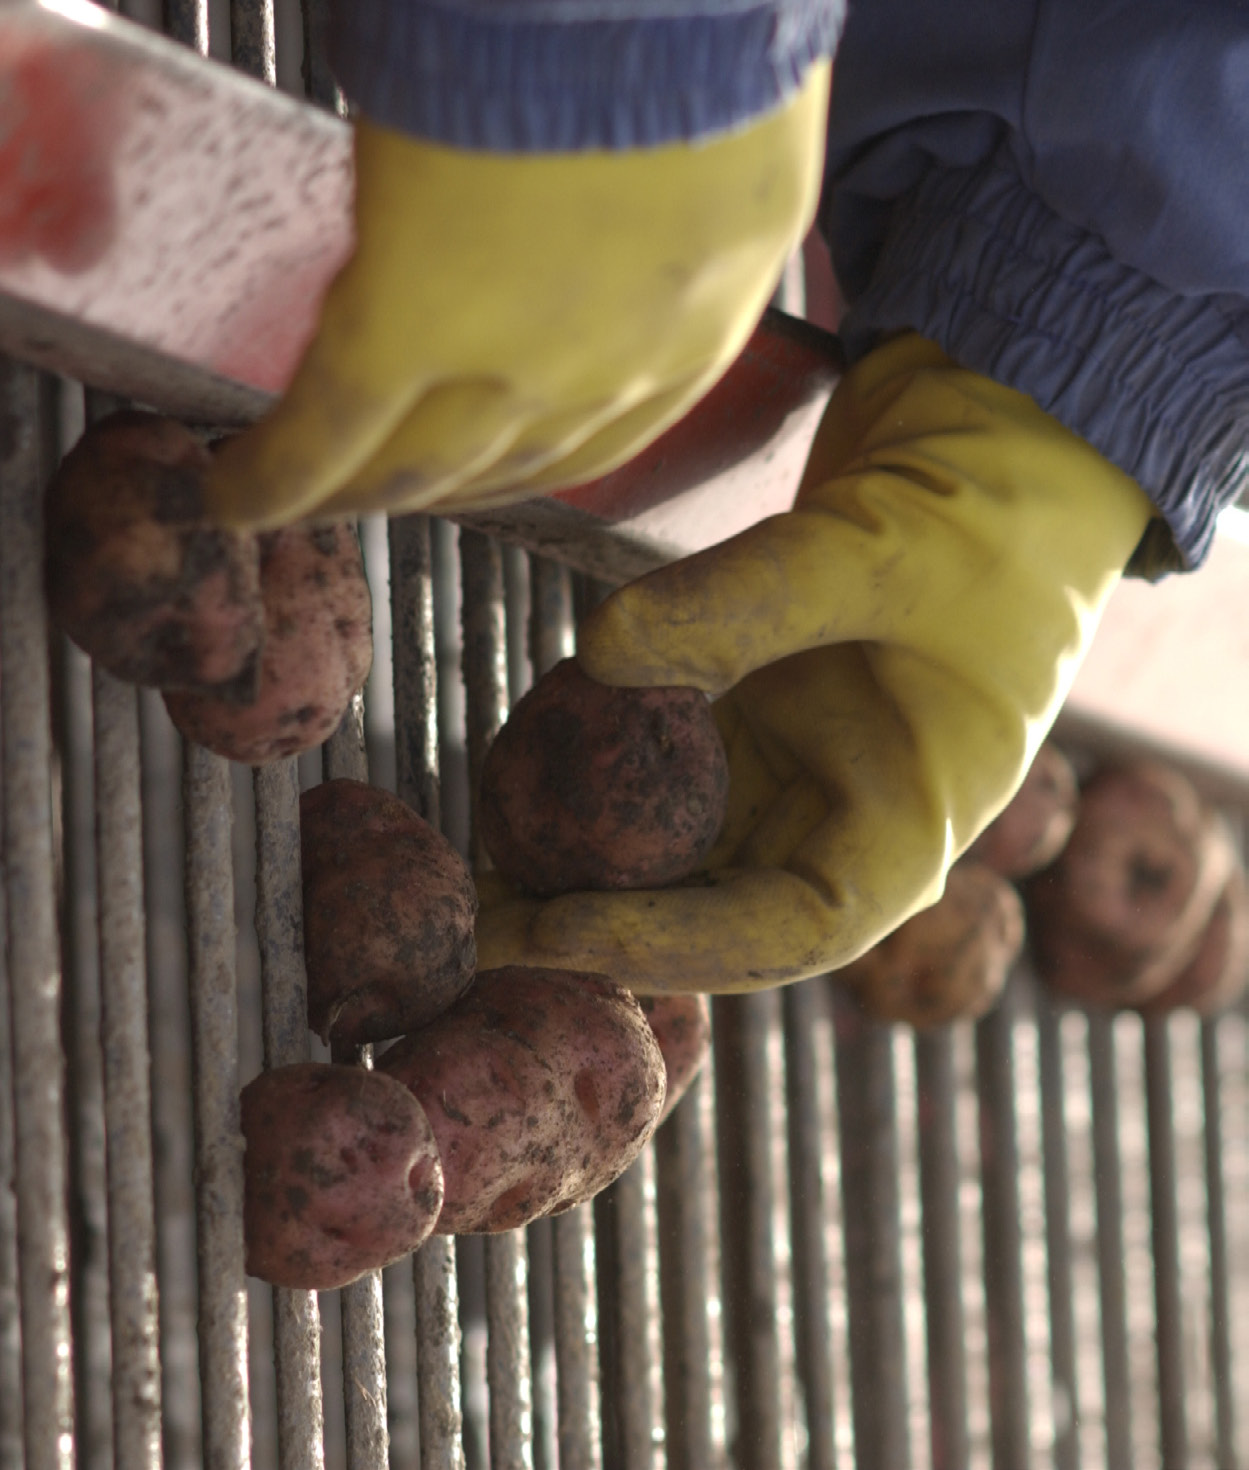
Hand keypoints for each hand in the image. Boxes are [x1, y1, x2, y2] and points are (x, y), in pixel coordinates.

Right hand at [203, 64, 830, 528]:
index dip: (530, 455)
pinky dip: (278, 475)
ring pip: (426, 466)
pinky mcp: (415, 322)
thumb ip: (645, 183)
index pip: (608, 423)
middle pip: (511, 463)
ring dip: (358, 496)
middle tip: (375, 501)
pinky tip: (238, 497)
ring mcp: (523, 357)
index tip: (485, 468)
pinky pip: (330, 427)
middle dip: (437, 489)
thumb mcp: (702, 121)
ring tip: (305, 508)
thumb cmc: (692, 6)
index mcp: (707, 305)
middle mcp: (625, 364)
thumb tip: (580, 177)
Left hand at [475, 334, 1154, 992]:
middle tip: (481, 912)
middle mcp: (844, 817)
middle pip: (710, 903)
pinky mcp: (747, 715)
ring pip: (672, 840)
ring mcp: (791, 768)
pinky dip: (597, 759)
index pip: (790, 929)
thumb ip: (748, 602)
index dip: (671, 944)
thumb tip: (603, 656)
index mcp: (910, 826)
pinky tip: (530, 748)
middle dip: (596, 915)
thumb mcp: (880, 550)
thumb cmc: (995, 513)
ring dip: (581, 847)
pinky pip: (660, 761)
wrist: (1007, 445)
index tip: (560, 928)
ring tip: (483, 837)